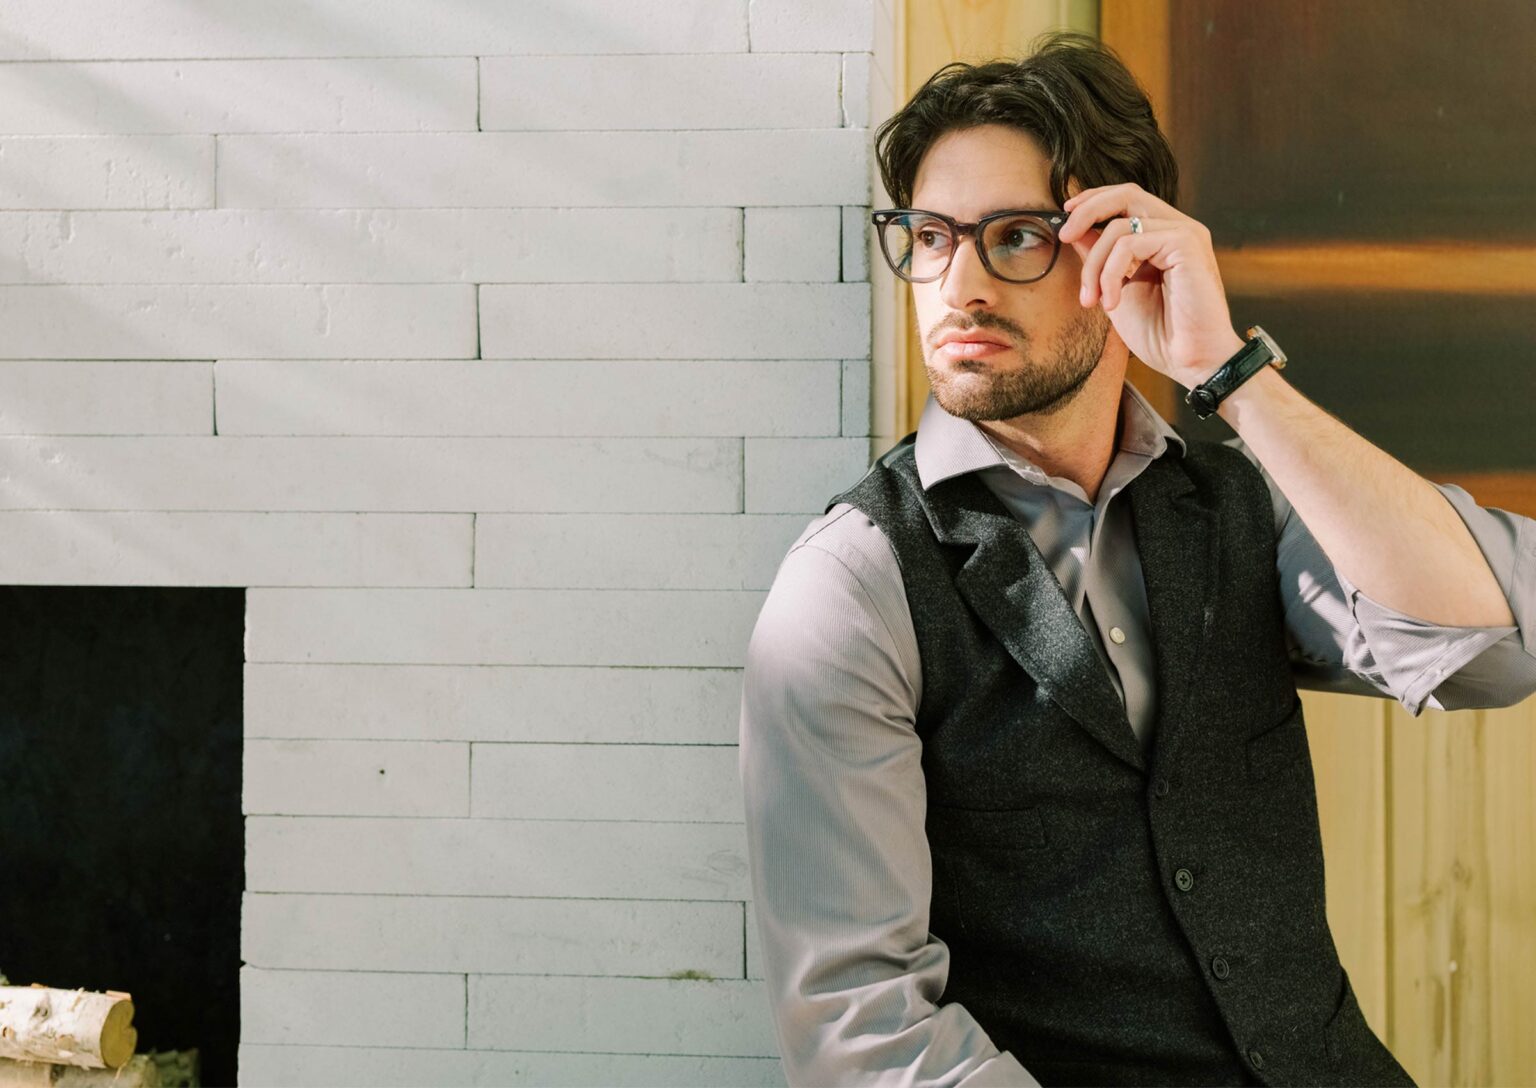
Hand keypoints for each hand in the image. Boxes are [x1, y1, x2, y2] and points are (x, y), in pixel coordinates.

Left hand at [1058, 183, 1244, 387]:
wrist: (1191, 363)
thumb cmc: (1160, 334)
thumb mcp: (1117, 291)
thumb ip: (1101, 259)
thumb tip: (1076, 232)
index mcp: (1164, 236)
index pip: (1127, 199)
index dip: (1093, 201)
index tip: (1065, 219)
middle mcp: (1178, 228)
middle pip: (1126, 194)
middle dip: (1086, 211)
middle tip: (1064, 236)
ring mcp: (1184, 233)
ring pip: (1119, 226)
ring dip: (1094, 264)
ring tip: (1092, 299)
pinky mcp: (1186, 243)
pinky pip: (1130, 243)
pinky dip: (1110, 273)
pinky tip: (1112, 302)